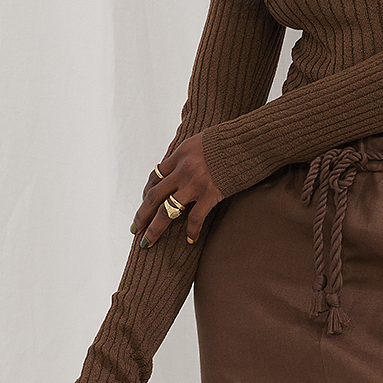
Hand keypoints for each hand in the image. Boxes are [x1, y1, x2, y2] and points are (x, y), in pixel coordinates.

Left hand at [130, 134, 220, 248]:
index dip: (147, 192)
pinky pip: (195, 217)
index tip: (144, 204)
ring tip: (147, 242)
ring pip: (167, 211)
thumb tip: (183, 162)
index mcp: (179, 155)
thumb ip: (189, 154)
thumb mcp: (201, 140)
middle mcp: (182, 170)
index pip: (155, 176)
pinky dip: (192, 230)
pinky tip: (190, 239)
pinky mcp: (210, 193)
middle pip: (154, 196)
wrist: (248, 140)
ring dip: (154, 228)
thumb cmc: (228, 140)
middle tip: (134, 229)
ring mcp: (195, 183)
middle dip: (142, 215)